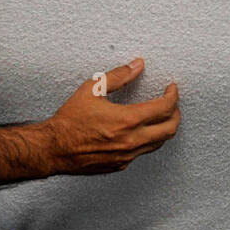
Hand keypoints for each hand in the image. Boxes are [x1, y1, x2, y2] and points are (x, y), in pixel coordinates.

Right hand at [41, 58, 180, 175]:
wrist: (52, 149)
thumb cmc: (69, 121)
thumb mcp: (92, 89)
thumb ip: (118, 75)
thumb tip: (137, 65)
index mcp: (127, 120)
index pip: (165, 108)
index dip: (173, 95)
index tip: (171, 88)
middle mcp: (131, 141)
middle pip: (170, 129)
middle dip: (176, 113)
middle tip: (171, 103)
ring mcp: (127, 156)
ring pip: (159, 143)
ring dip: (164, 128)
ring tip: (159, 116)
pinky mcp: (120, 165)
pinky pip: (142, 152)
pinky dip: (147, 140)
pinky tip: (140, 131)